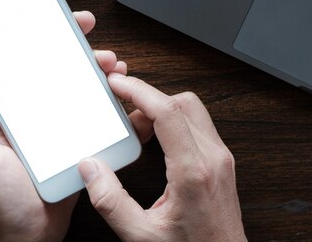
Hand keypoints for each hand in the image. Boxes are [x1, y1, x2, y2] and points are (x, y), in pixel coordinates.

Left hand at [0, 11, 127, 241]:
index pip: (18, 62)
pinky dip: (113, 101)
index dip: (32, 35)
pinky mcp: (79, 138)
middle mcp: (32, 110)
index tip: (47, 15)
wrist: (30, 236)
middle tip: (88, 31)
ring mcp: (58, 123)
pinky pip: (97, 113)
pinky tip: (124, 94)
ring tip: (111, 65)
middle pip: (53, 66)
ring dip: (96, 69)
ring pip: (79, 85)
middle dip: (72, 44)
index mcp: (6, 109)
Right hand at [78, 74, 246, 241]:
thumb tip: (90, 169)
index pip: (167, 111)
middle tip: (123, 116)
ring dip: (162, 111)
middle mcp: (213, 157)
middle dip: (148, 100)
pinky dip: (174, 123)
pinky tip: (156, 143)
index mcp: (193, 171)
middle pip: (181, 102)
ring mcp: (221, 157)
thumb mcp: (141, 235)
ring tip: (138, 133)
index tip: (117, 84)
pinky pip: (197, 124)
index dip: (138, 91)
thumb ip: (110, 201)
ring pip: (192, 109)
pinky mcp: (222, 161)